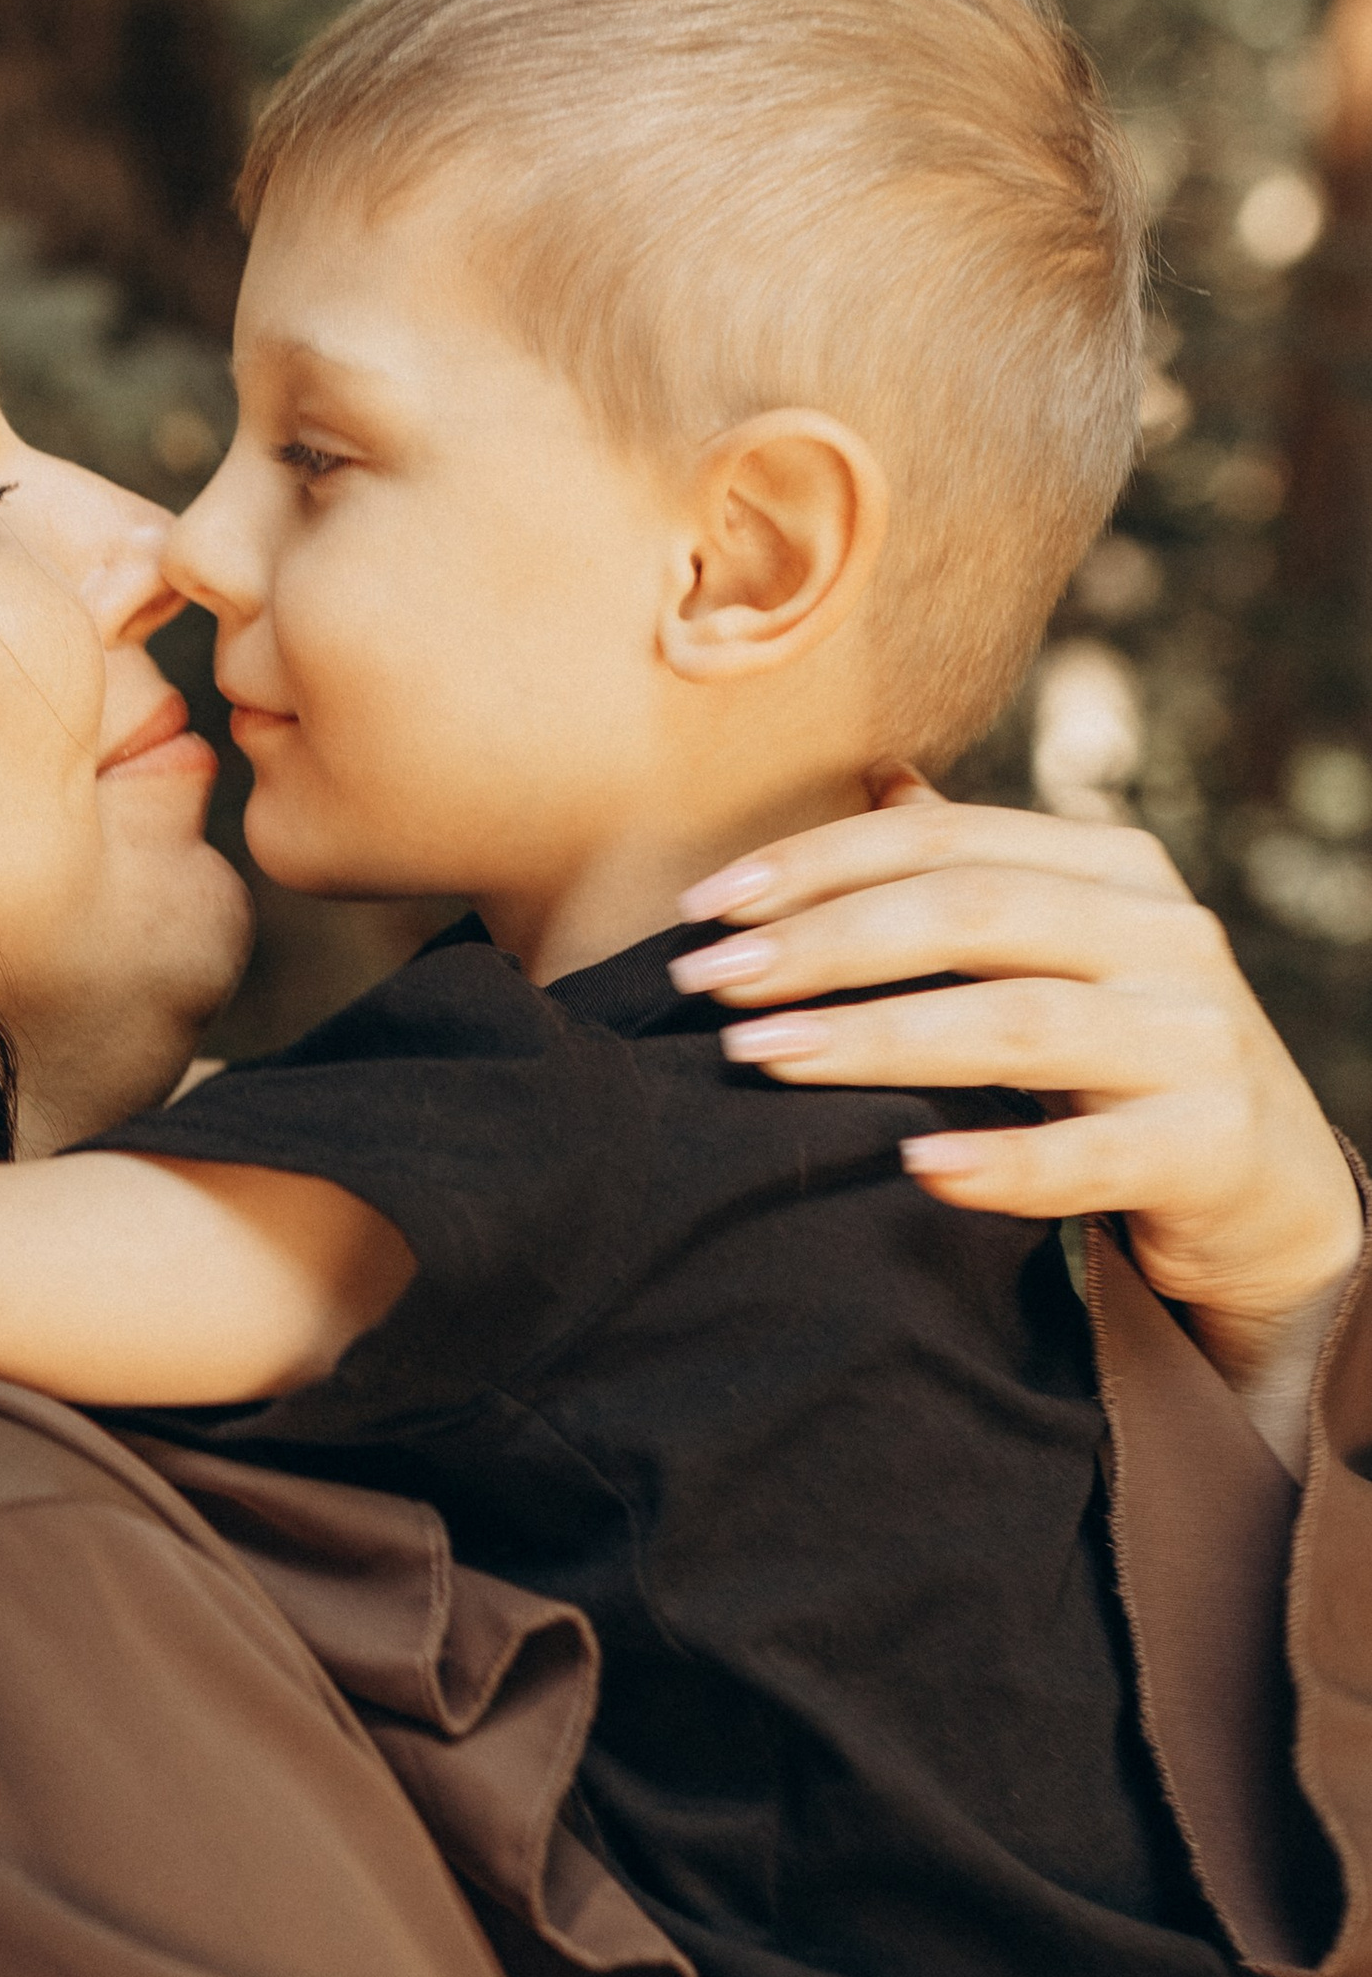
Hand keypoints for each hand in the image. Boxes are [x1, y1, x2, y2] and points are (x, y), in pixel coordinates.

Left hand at [673, 779, 1362, 1375]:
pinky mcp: (1213, 1145)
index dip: (818, 863)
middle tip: (706, 982)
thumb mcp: (1064, 956)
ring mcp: (1198, 1038)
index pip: (947, 842)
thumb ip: (977, 877)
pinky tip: (912, 1169)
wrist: (1272, 1200)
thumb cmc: (1129, 1069)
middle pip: (971, 913)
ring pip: (1018, 1022)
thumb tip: (878, 777)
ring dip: (876, 1038)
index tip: (705, 906)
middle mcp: (1166, 935)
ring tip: (761, 1056)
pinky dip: (1001, 1164)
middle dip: (823, 942)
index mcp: (1116, 871)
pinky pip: (1092, 1155)